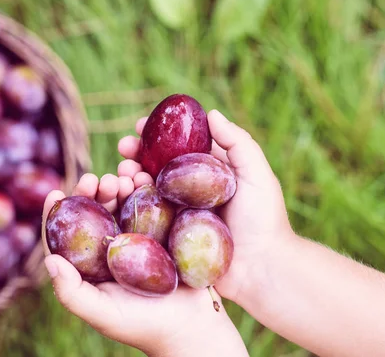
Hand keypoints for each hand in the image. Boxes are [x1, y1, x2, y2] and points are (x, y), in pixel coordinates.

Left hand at [42, 173, 247, 356]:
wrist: (192, 326)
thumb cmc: (144, 326)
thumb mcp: (103, 313)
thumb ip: (72, 292)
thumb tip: (49, 259)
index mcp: (92, 265)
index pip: (68, 235)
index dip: (58, 212)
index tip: (55, 190)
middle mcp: (112, 248)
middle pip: (95, 212)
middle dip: (92, 192)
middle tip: (96, 179)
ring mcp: (138, 238)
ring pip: (122, 204)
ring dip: (119, 186)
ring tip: (122, 178)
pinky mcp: (163, 231)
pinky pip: (151, 204)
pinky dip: (146, 188)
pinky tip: (144, 178)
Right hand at [117, 109, 295, 305]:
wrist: (262, 270)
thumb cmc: (264, 220)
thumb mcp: (256, 175)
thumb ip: (238, 143)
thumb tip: (211, 113)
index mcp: (207, 174)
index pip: (177, 148)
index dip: (157, 135)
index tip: (139, 126)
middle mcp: (189, 192)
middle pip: (156, 167)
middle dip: (136, 155)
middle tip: (123, 149)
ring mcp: (177, 216)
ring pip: (145, 191)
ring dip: (129, 178)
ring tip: (123, 174)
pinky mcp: (168, 238)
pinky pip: (144, 219)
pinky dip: (129, 206)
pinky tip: (120, 197)